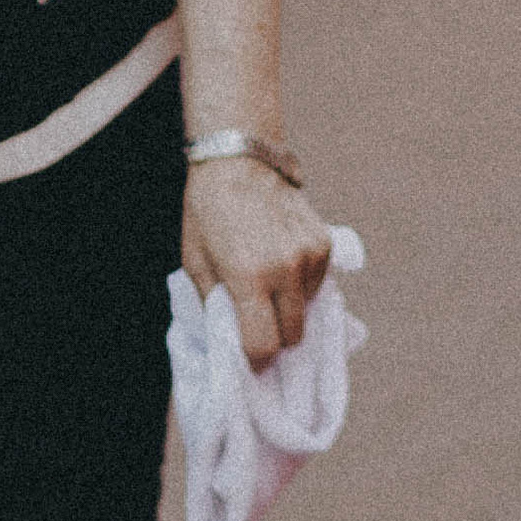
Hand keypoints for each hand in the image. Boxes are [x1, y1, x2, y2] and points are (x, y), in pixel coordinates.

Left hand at [181, 159, 335, 366]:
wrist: (238, 160)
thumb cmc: (207, 213)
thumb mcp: (195, 262)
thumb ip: (214, 304)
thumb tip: (231, 341)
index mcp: (248, 277)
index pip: (264, 345)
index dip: (256, 359)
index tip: (250, 358)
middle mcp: (285, 270)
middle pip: (293, 336)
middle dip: (275, 338)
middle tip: (259, 327)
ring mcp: (310, 256)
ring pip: (308, 310)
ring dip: (289, 309)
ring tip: (267, 287)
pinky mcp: (325, 244)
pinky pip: (318, 284)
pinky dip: (301, 285)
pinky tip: (281, 265)